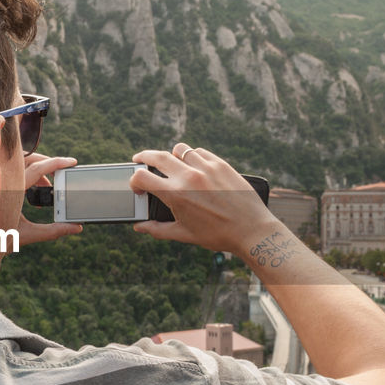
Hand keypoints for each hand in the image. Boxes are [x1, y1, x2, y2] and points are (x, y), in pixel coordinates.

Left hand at [16, 154, 82, 245]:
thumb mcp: (27, 235)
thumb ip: (53, 231)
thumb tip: (76, 228)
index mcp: (9, 190)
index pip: (37, 168)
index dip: (57, 163)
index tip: (72, 162)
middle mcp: (0, 180)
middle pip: (29, 159)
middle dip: (48, 164)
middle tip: (61, 175)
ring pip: (19, 163)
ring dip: (36, 169)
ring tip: (47, 187)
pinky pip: (10, 168)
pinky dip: (25, 174)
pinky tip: (32, 191)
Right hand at [128, 143, 274, 254]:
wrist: (251, 230)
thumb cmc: (217, 235)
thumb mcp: (184, 234)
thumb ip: (157, 229)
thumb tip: (139, 227)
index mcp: (176, 195)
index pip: (142, 177)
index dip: (134, 181)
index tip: (137, 186)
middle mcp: (189, 177)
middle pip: (157, 156)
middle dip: (144, 157)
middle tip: (139, 160)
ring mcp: (206, 168)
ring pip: (180, 149)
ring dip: (172, 156)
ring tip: (172, 164)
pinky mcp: (221, 164)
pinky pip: (200, 152)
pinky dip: (193, 157)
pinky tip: (194, 166)